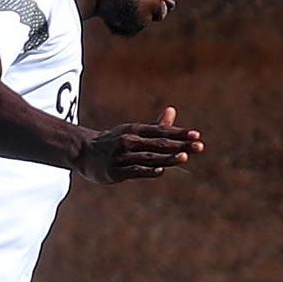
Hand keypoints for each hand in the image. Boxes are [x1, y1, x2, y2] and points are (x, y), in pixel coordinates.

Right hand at [70, 106, 205, 184]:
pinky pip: (134, 170)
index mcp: (136, 130)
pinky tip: (161, 170)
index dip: (180, 133)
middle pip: (159, 143)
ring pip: (148, 157)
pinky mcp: (115, 171)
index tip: (197, 135)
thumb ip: (156, 126)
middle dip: (179, 145)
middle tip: (199, 146)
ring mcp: (122, 156)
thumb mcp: (133, 131)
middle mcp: (130, 141)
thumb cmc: (114, 142)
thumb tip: (172, 110)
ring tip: (184, 157)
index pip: (162, 131)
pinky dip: (148, 170)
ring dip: (167, 157)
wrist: (83, 152)